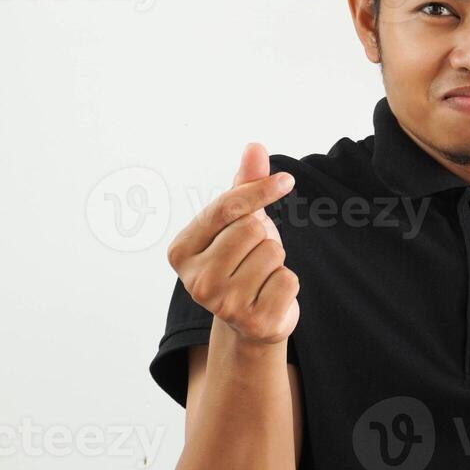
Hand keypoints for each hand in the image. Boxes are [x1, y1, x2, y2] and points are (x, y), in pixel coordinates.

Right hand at [166, 142, 299, 344]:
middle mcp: (196, 281)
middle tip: (252, 258)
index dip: (260, 189)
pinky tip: (270, 296)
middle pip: (252, 229)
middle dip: (263, 238)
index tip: (286, 180)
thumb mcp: (240, 222)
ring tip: (260, 277)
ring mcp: (223, 305)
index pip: (226, 208)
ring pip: (272, 253)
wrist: (251, 321)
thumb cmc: (243, 263)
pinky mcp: (253, 322)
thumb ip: (244, 186)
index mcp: (181, 251)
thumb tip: (254, 147)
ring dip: (276, 261)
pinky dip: (287, 284)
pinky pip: (288, 279)